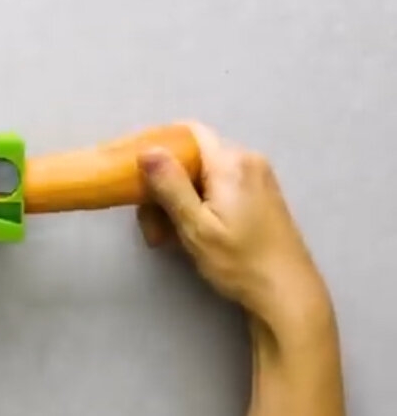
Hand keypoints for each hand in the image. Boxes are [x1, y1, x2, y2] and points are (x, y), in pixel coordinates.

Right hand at [136, 122, 343, 415]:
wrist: (289, 294)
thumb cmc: (240, 262)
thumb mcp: (196, 226)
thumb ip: (170, 185)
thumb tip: (147, 149)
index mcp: (231, 162)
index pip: (188, 131)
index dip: (159, 144)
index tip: (136, 171)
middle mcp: (247, 160)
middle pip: (192, 158)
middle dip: (165, 186)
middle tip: (152, 226)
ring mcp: (257, 178)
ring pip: (203, 176)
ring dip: (179, 201)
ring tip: (167, 238)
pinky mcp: (260, 195)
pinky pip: (219, 188)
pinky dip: (199, 205)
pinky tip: (190, 235)